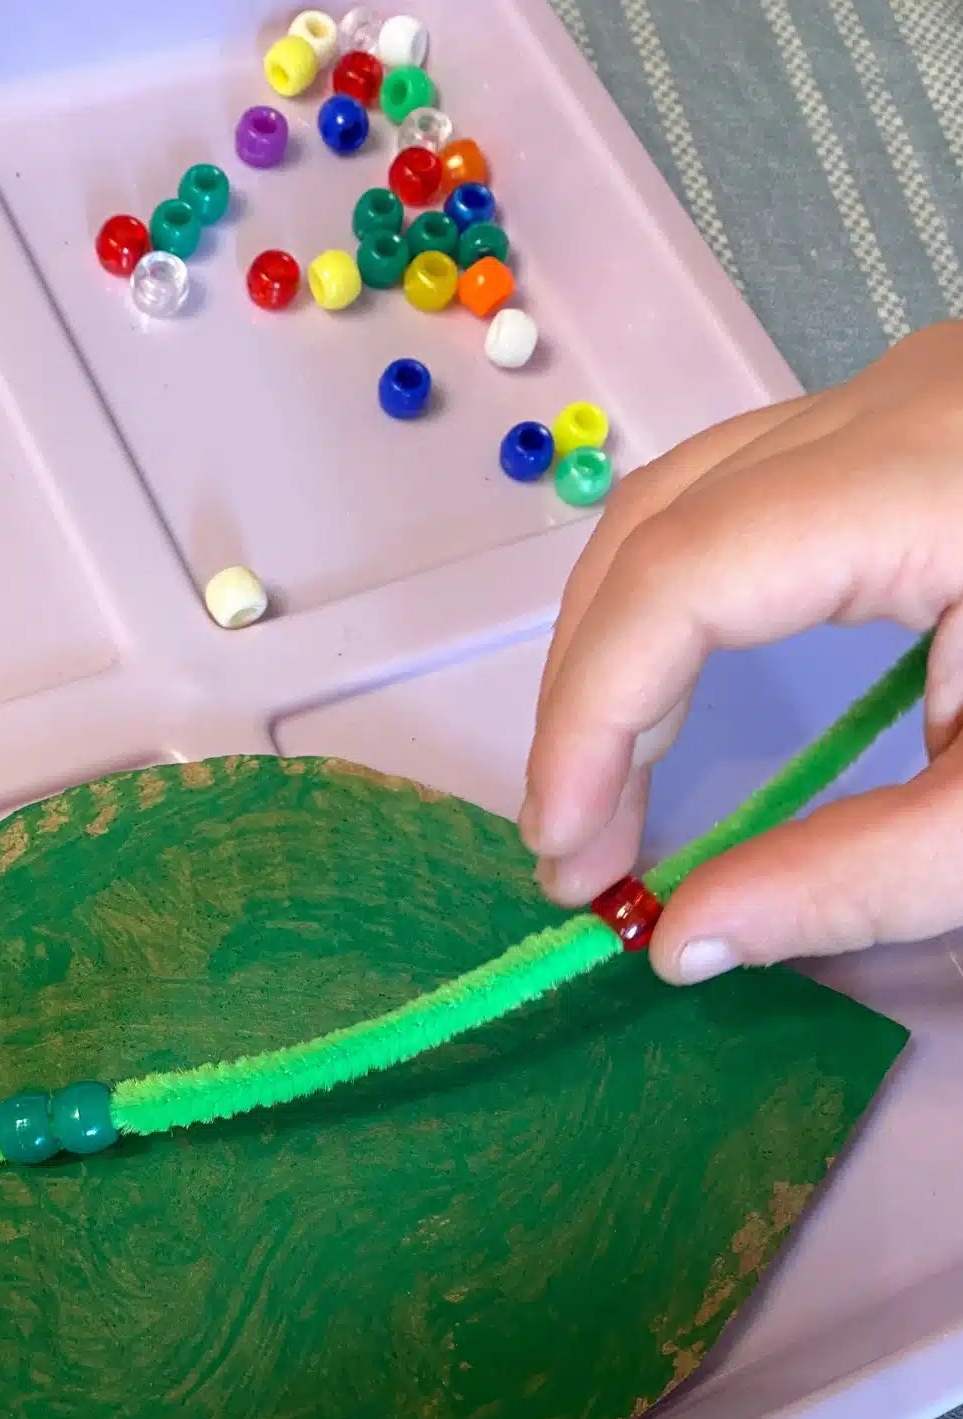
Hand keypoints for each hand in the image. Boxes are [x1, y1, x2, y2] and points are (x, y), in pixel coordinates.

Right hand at [521, 322, 962, 980]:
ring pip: (685, 497)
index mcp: (934, 473)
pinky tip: (690, 701)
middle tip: (579, 845)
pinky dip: (683, 607)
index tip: (572, 863)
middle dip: (586, 694)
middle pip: (654, 525)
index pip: (680, 582)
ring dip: (621, 645)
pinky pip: (744, 497)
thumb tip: (686, 942)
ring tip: (610, 783)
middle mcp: (899, 402)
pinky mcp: (926, 422)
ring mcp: (911, 395)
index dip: (589, 724)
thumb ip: (858, 881)